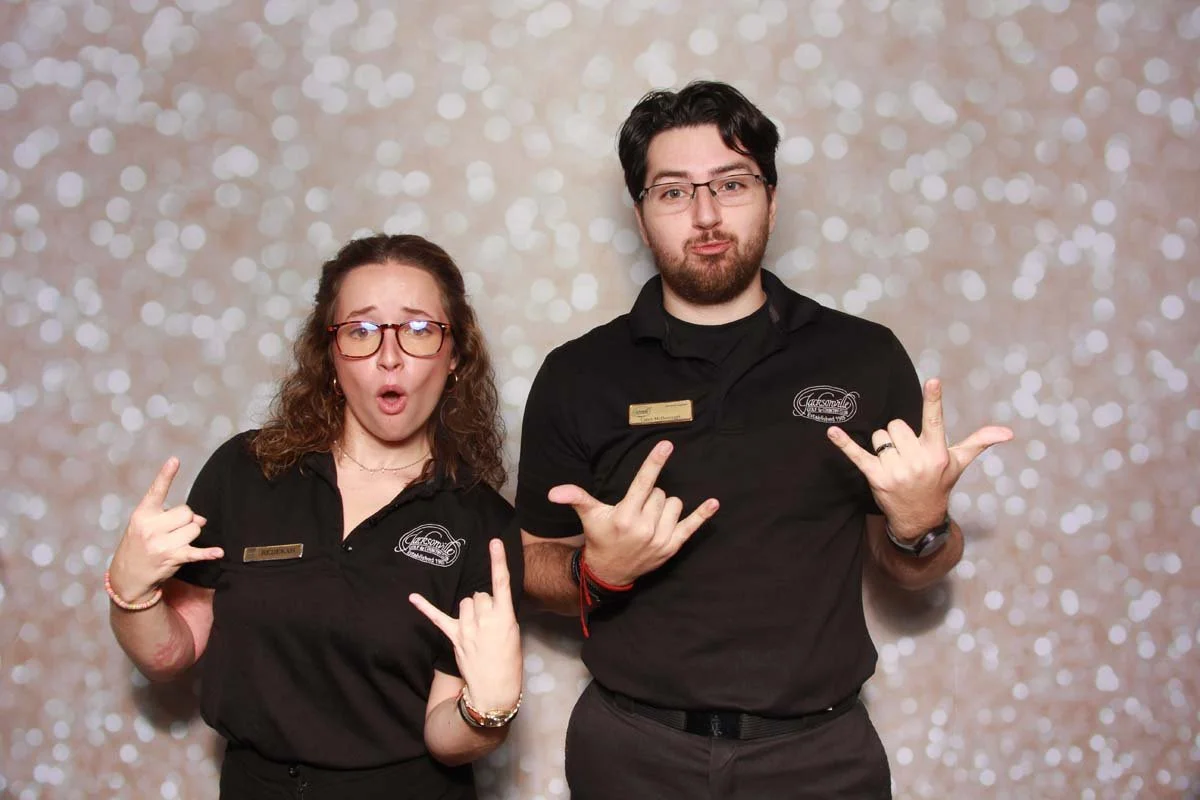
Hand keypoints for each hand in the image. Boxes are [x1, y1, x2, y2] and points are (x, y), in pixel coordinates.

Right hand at [108, 457, 223, 603]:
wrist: (127, 578)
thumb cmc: (139, 546)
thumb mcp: (146, 526)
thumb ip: (171, 517)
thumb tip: (201, 520)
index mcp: (142, 514)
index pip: (156, 491)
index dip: (166, 475)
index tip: (175, 460)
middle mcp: (151, 527)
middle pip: (187, 512)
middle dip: (186, 520)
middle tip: (173, 531)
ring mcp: (162, 544)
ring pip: (195, 529)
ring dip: (191, 535)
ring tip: (175, 543)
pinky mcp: (172, 559)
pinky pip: (196, 552)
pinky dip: (208, 553)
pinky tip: (218, 552)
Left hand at [409, 539, 521, 710]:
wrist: (494, 690)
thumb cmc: (509, 662)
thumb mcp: (514, 634)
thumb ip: (501, 615)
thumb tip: (488, 604)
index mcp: (504, 617)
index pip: (501, 583)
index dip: (498, 560)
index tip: (494, 541)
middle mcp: (484, 620)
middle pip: (479, 594)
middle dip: (484, 603)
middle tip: (489, 622)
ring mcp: (467, 629)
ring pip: (464, 602)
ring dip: (470, 610)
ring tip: (476, 627)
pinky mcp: (454, 637)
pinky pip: (438, 618)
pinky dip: (425, 607)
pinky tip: (413, 597)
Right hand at [547, 441, 718, 585]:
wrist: (609, 572)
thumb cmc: (600, 537)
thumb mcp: (588, 516)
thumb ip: (576, 498)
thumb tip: (554, 492)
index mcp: (624, 515)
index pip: (643, 483)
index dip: (655, 463)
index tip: (667, 445)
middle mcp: (644, 527)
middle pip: (660, 493)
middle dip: (650, 496)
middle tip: (636, 510)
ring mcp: (660, 539)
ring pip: (674, 504)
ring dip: (665, 507)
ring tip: (649, 519)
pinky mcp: (672, 548)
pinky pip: (692, 526)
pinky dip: (703, 515)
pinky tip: (713, 503)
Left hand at [827, 378, 1013, 539]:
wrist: (920, 519)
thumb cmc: (939, 484)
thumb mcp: (959, 463)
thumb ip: (979, 442)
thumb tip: (1008, 432)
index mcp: (937, 452)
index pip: (935, 420)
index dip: (933, 400)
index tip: (932, 381)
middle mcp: (918, 460)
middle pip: (897, 425)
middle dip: (898, 436)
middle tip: (907, 454)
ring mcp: (897, 470)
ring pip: (880, 437)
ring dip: (884, 447)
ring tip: (895, 463)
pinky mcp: (877, 478)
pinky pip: (858, 455)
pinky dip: (844, 444)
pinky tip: (832, 432)